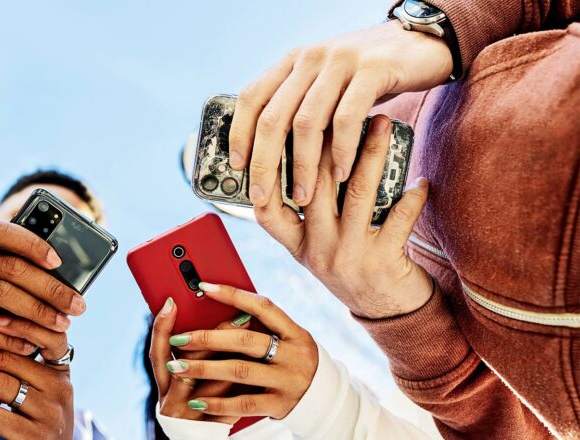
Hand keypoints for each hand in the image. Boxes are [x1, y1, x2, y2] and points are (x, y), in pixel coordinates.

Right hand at [0, 221, 84, 354]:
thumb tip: (30, 247)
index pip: (0, 231)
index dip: (33, 243)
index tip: (60, 261)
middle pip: (9, 267)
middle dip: (50, 287)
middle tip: (77, 304)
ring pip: (0, 296)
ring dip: (36, 312)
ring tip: (60, 325)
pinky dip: (6, 337)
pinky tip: (26, 344)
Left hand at [163, 283, 317, 418]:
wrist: (322, 398)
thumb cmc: (293, 360)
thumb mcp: (288, 339)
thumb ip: (263, 327)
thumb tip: (223, 308)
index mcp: (295, 332)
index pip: (263, 307)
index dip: (234, 295)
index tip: (205, 287)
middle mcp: (293, 355)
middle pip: (245, 340)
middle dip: (207, 338)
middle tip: (179, 338)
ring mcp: (287, 380)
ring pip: (240, 371)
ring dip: (204, 368)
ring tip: (178, 366)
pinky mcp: (279, 405)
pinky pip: (243, 403)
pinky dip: (217, 402)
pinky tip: (196, 400)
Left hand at [229, 19, 451, 206]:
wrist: (423, 43)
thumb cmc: (372, 75)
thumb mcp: (329, 84)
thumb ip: (304, 106)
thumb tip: (273, 154)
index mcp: (293, 61)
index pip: (252, 97)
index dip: (239, 133)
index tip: (237, 165)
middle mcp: (310, 58)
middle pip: (273, 116)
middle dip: (264, 162)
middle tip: (262, 195)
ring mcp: (340, 61)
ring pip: (307, 122)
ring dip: (302, 166)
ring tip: (304, 195)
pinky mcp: (372, 70)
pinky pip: (346, 118)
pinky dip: (340, 152)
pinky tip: (340, 174)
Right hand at [255, 115, 432, 318]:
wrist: (388, 313)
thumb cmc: (353, 268)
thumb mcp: (319, 248)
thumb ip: (308, 214)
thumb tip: (309, 153)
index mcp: (298, 246)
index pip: (267, 209)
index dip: (268, 172)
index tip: (281, 133)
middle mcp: (317, 250)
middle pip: (315, 185)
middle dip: (329, 140)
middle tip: (342, 103)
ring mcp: (349, 256)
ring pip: (356, 193)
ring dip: (372, 153)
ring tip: (384, 122)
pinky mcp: (383, 262)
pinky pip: (399, 219)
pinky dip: (412, 196)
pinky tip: (420, 180)